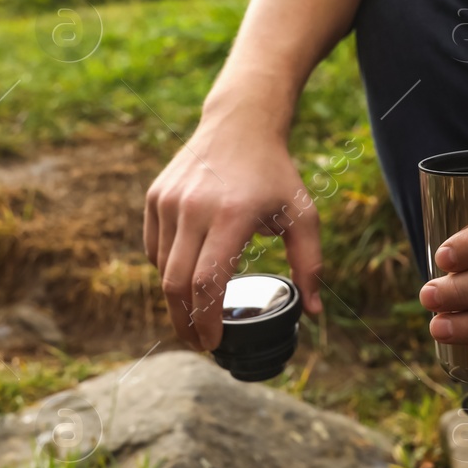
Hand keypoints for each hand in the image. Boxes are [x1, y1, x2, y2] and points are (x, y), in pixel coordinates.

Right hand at [144, 118, 324, 350]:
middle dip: (184, 323)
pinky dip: (167, 270)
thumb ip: (310, 265)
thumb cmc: (275, 173)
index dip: (206, 321)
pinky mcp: (154, 197)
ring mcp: (169, 202)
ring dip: (176, 299)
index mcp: (232, 216)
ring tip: (195, 315)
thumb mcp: (302, 216)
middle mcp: (194, 208)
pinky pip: (153, 249)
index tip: (213, 343)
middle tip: (199, 343)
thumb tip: (314, 312)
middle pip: (175, 284)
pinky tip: (186, 278)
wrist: (240, 124)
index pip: (208, 282)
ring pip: (162, 268)